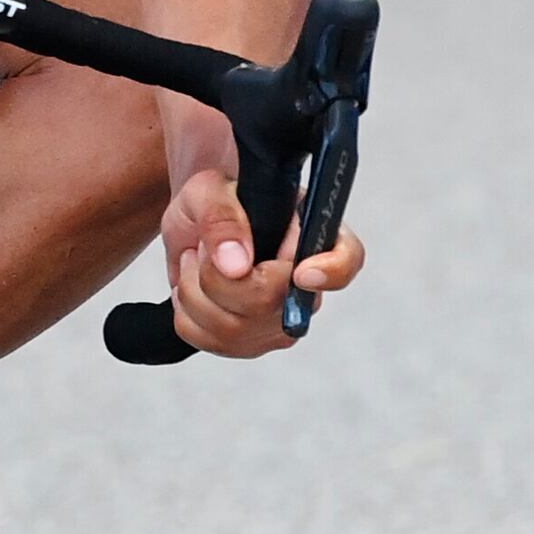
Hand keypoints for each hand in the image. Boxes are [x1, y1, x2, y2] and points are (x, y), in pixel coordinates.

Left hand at [157, 162, 368, 358]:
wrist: (194, 225)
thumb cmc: (215, 200)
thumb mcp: (210, 190)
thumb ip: (223, 218)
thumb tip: (236, 265)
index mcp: (312, 232)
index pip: (347, 259)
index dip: (331, 271)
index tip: (301, 272)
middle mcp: (306, 283)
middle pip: (268, 304)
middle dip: (216, 274)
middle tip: (206, 244)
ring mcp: (280, 319)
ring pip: (231, 330)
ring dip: (194, 290)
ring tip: (197, 259)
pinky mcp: (251, 343)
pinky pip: (209, 342)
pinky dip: (185, 313)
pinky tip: (193, 287)